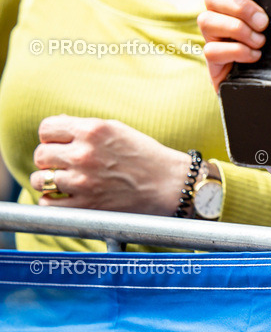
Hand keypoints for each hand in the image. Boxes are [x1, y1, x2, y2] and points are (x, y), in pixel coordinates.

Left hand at [29, 115, 191, 215]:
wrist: (170, 185)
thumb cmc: (146, 156)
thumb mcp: (118, 130)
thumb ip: (86, 128)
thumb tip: (56, 125)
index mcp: (93, 130)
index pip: (47, 129)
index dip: (50, 137)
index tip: (59, 144)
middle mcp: (85, 154)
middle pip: (41, 154)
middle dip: (49, 159)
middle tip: (63, 164)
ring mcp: (83, 181)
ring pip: (40, 179)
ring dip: (48, 181)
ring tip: (65, 181)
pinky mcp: (84, 205)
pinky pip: (48, 203)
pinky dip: (52, 200)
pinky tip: (67, 196)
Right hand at [198, 0, 267, 91]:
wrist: (265, 85)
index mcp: (237, 3)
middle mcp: (219, 16)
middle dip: (241, 8)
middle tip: (264, 24)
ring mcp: (212, 38)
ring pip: (208, 21)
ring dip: (239, 31)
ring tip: (259, 42)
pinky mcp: (211, 60)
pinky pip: (212, 49)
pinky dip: (236, 51)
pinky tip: (252, 56)